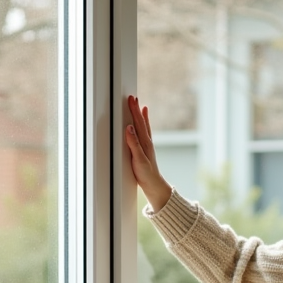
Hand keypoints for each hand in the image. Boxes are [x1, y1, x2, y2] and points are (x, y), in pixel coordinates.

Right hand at [125, 95, 172, 210]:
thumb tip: (129, 128)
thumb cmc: (145, 174)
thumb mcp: (138, 159)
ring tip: (140, 106)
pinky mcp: (145, 151)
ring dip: (141, 116)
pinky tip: (141, 126)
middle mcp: (146, 142)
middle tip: (132, 97)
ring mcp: (146, 146)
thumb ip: (133, 144)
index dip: (134, 110)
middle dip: (136, 109)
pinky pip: (144, 134)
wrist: (153, 185)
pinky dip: (143, 127)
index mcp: (144, 142)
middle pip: (141, 122)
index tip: (130, 99)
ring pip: (143, 127)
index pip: (138, 122)